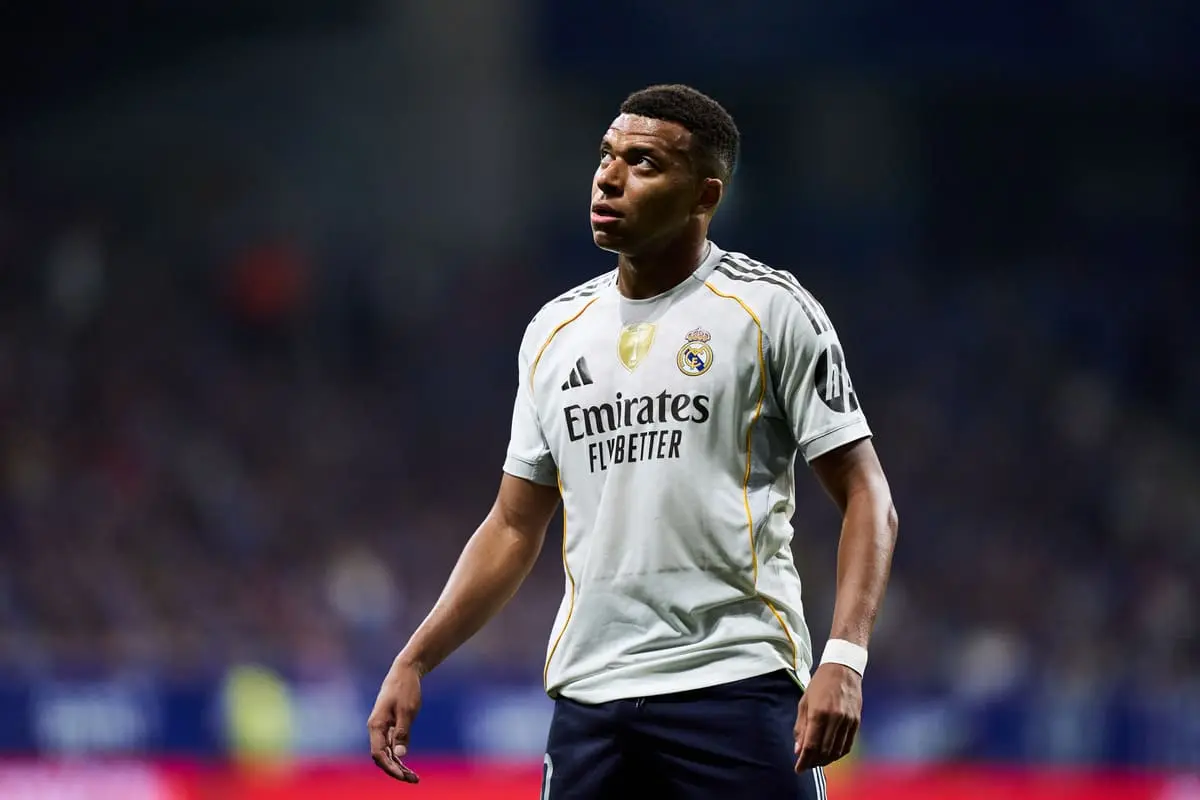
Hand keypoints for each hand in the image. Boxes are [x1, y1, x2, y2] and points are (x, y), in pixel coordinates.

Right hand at [367, 658, 422, 782]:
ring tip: (413, 777)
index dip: (390, 768)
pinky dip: (399, 756)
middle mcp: (376, 729)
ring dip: (398, 766)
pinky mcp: (390, 725)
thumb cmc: (405, 689)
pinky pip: (391, 746)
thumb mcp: (407, 710)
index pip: (379, 754)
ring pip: (387, 753)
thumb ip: (403, 733)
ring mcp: (382, 728)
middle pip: (382, 757)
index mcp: (376, 725)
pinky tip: (408, 765)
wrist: (405, 671)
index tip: (404, 777)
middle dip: (395, 770)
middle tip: (413, 780)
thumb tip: (400, 755)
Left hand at [793, 663, 861, 771]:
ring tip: (816, 762)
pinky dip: (838, 754)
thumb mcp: (804, 702)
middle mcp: (835, 719)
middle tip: (805, 765)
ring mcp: (848, 721)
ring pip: (837, 751)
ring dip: (825, 760)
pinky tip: (830, 755)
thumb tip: (798, 749)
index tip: (798, 769)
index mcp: (819, 713)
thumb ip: (801, 727)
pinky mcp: (856, 722)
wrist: (843, 669)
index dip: (804, 760)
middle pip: (824, 751)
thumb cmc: (820, 684)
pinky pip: (847, 745)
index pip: (811, 745)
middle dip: (813, 762)